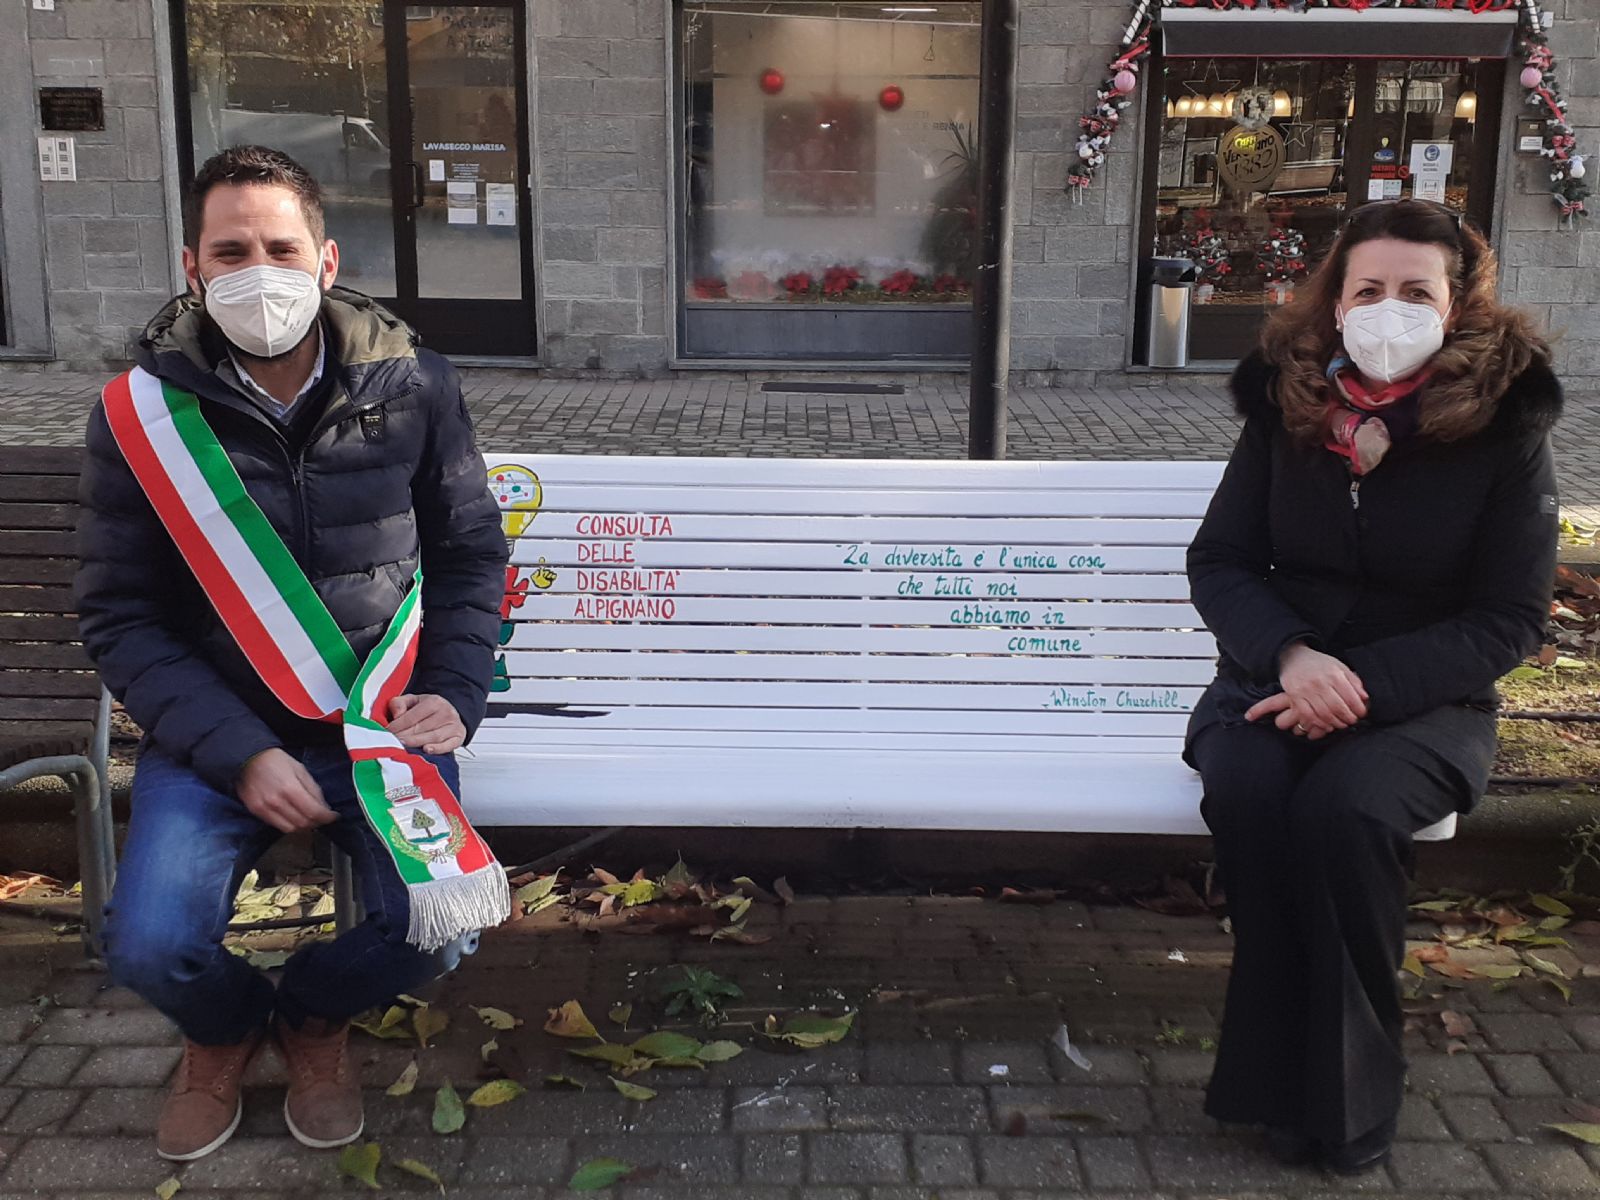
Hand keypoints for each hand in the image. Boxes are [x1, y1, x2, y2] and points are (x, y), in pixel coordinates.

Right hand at [237, 748, 335, 832]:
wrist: (248, 758)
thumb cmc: (276, 761)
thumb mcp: (300, 770)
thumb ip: (313, 790)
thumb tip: (324, 807)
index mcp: (290, 788)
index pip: (314, 812)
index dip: (327, 818)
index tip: (333, 817)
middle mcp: (276, 802)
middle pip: (303, 823)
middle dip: (317, 823)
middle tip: (322, 818)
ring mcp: (264, 808)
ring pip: (290, 829)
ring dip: (303, 826)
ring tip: (308, 819)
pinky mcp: (256, 812)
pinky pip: (276, 825)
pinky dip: (288, 824)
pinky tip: (293, 817)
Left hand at [387, 693, 465, 754]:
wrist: (450, 712)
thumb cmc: (428, 709)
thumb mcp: (413, 700)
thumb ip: (400, 703)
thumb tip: (397, 715)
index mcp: (434, 701)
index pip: (412, 716)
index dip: (397, 726)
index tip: (386, 732)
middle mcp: (446, 713)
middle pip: (421, 728)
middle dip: (403, 736)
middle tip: (390, 742)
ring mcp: (453, 726)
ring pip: (432, 737)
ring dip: (415, 743)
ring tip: (402, 747)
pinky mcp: (458, 738)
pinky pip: (448, 745)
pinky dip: (438, 749)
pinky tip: (427, 750)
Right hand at [1245, 643, 1368, 737]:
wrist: (1294, 658)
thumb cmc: (1319, 664)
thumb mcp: (1340, 666)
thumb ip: (1354, 681)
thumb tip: (1364, 697)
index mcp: (1334, 674)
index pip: (1351, 698)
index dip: (1359, 710)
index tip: (1361, 713)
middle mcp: (1320, 682)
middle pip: (1338, 708)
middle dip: (1348, 718)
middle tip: (1352, 720)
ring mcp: (1306, 690)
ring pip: (1324, 714)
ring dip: (1335, 723)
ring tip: (1341, 724)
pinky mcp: (1295, 696)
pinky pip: (1308, 715)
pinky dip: (1319, 723)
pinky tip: (1326, 725)